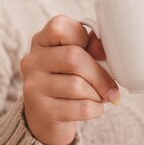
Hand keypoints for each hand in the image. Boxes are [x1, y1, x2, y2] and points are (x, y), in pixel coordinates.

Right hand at [20, 15, 119, 144]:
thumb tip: (104, 47)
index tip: (92, 52)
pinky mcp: (41, 110)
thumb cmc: (67, 80)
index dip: (82, 37)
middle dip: (99, 74)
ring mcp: (33, 85)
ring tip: (99, 97)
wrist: (46, 117)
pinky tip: (94, 108)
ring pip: (78, 85)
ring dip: (98, 94)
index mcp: (41, 41)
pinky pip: (81, 107)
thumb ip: (92, 48)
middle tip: (111, 87)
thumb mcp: (77, 59)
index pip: (60, 27)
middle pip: (74, 57)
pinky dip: (96, 109)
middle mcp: (32, 61)